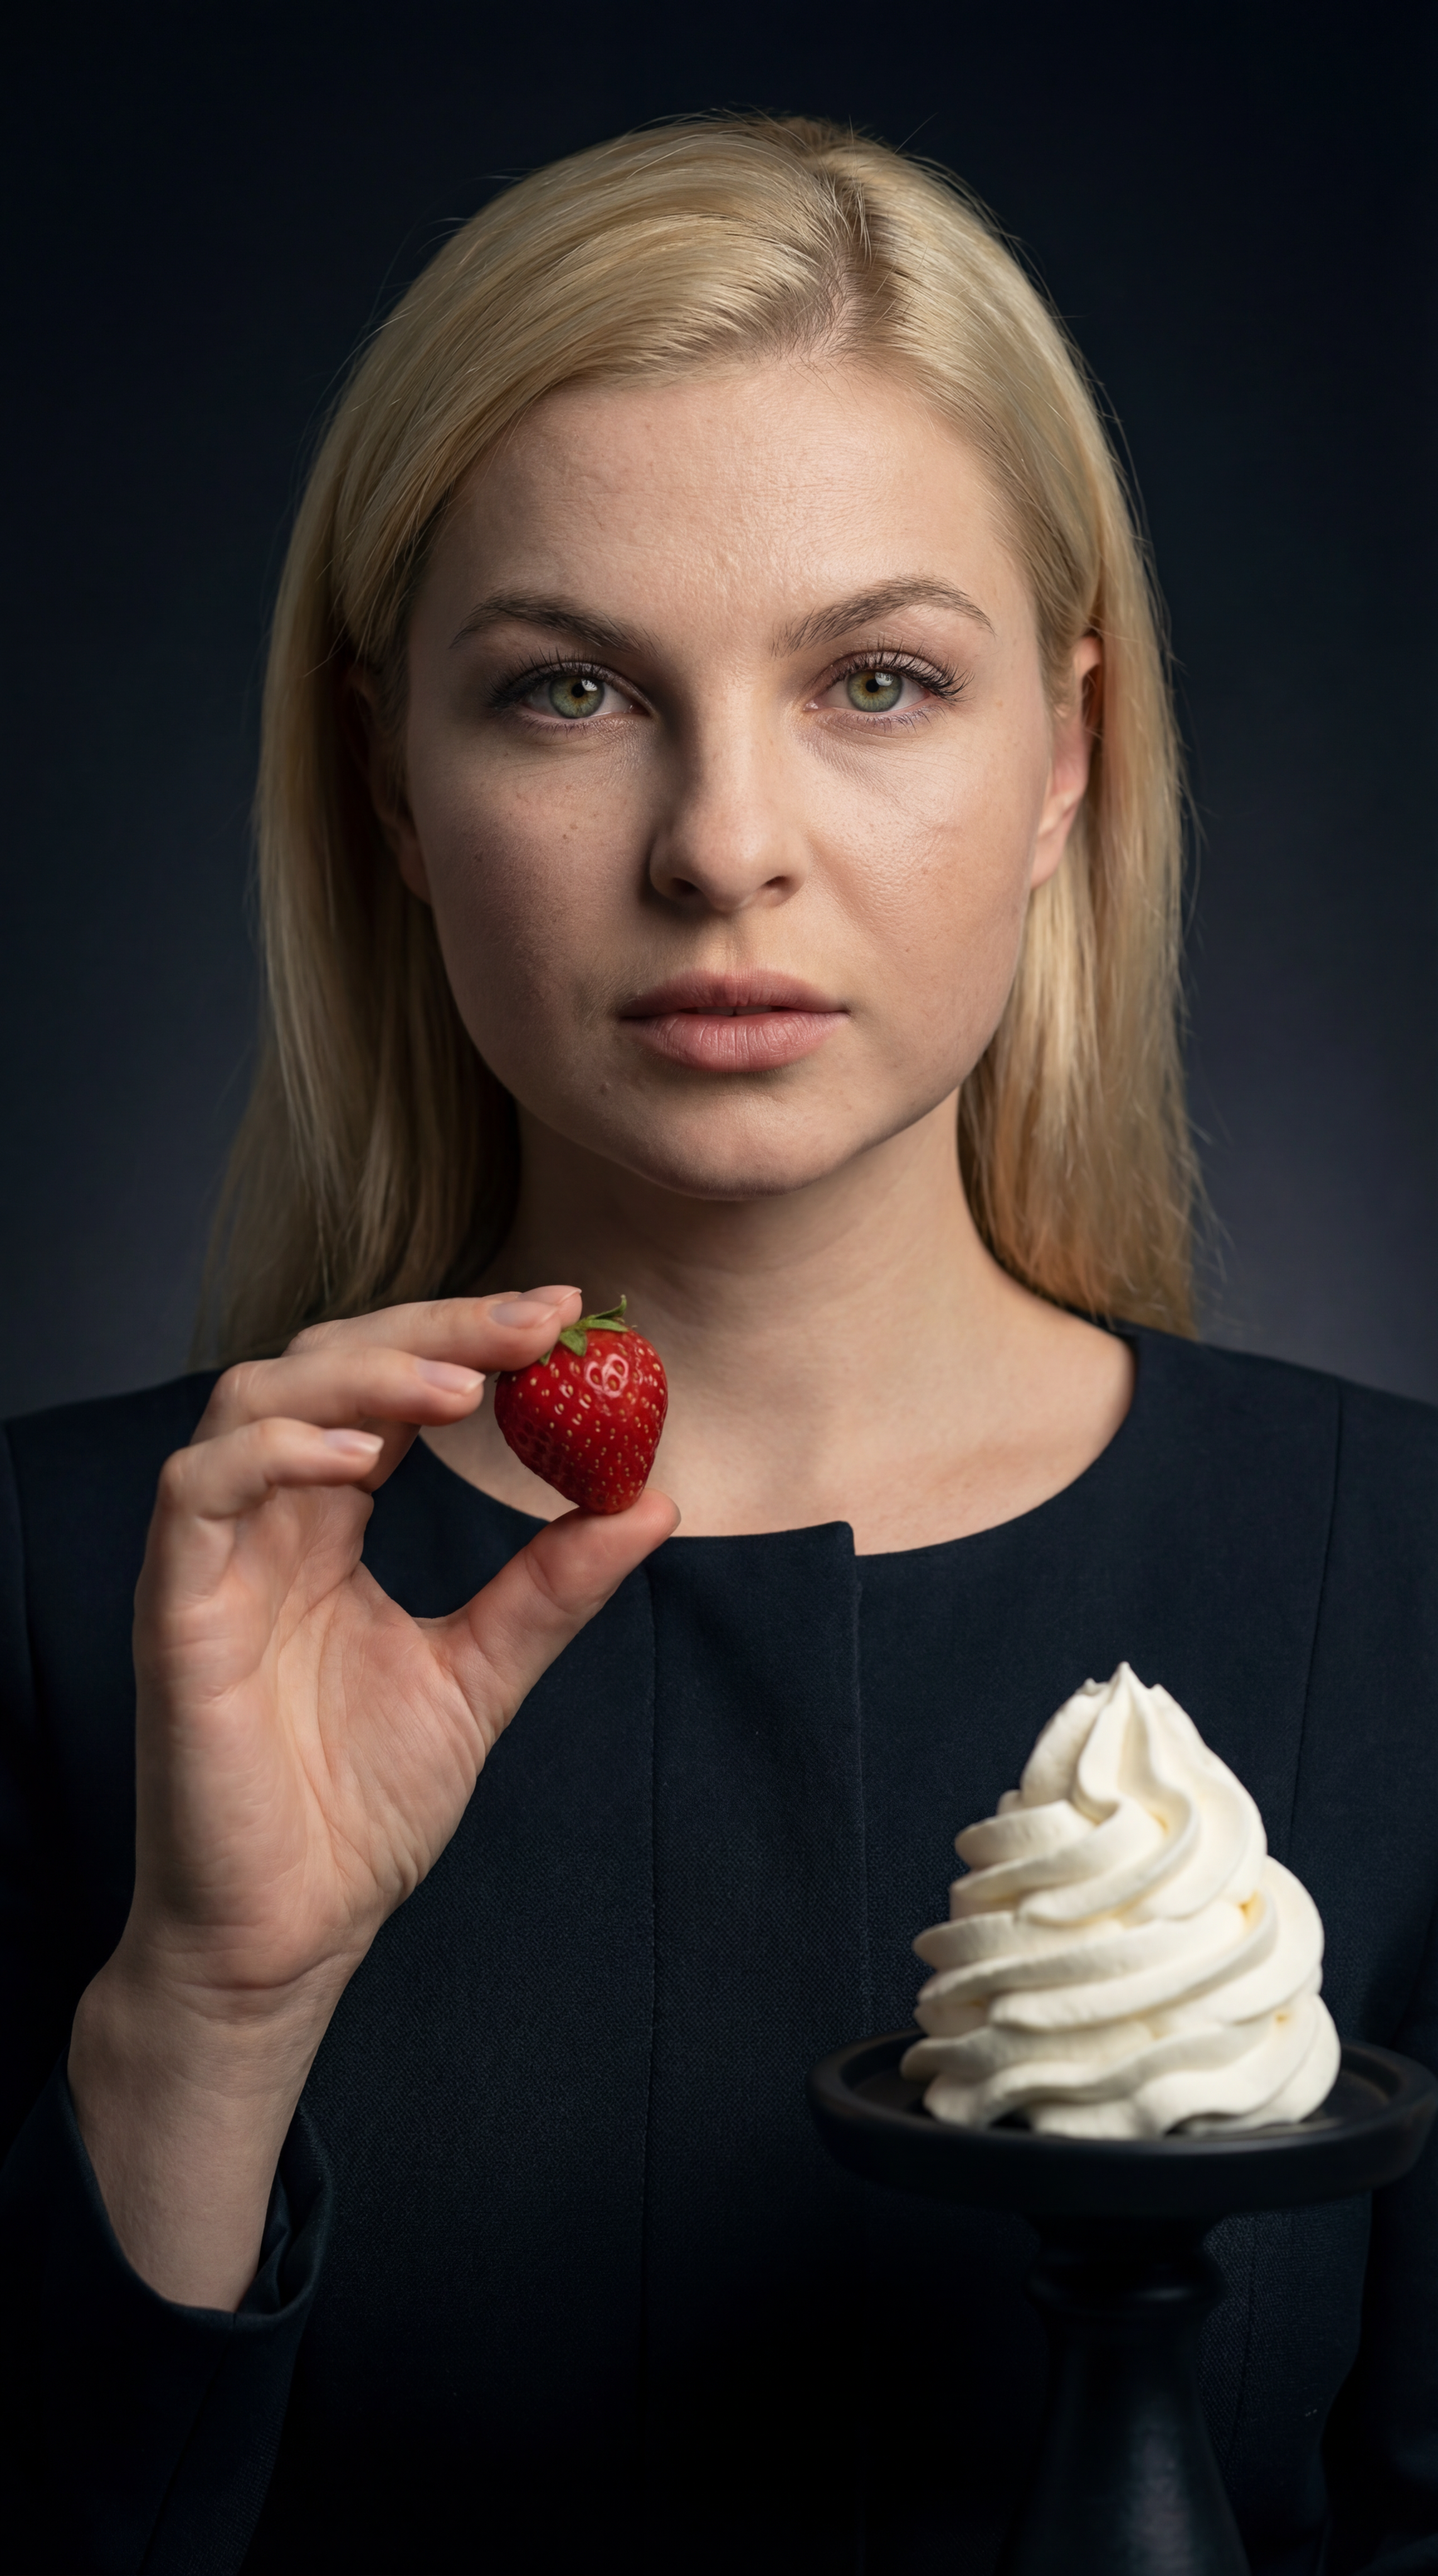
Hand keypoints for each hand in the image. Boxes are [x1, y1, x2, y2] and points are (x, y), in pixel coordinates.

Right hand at [118, 1288, 676, 2030]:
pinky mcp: (176, 1612)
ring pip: (252, 1399)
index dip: (468, 1335)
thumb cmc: (359, 1813)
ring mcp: (213, 1561)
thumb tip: (651, 1500)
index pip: (387, 1388)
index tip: (566, 1313)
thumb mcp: (483, 1675)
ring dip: (360, 1371)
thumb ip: (553, 1588)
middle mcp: (266, 1524)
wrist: (289, 1934)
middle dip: (432, 1325)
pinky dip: (273, 1453)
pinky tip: (359, 1460)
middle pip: (325, 1363)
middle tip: (537, 1321)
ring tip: (462, 1384)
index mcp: (329, 1528)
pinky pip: (197, 1492)